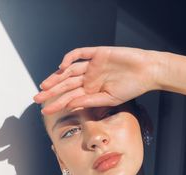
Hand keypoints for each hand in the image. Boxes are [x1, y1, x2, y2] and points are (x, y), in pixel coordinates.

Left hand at [34, 46, 161, 113]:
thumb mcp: (110, 99)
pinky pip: (80, 53)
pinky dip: (70, 57)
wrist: (147, 72)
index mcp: (94, 90)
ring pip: (70, 70)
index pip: (71, 96)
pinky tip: (62, 66)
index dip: (58, 103)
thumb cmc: (133, 87)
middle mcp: (91, 77)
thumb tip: (70, 105)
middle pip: (67, 83)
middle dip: (52, 91)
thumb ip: (90, 101)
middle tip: (38, 97)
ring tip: (45, 85)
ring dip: (57, 77)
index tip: (46, 110)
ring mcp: (93, 65)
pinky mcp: (98, 53)